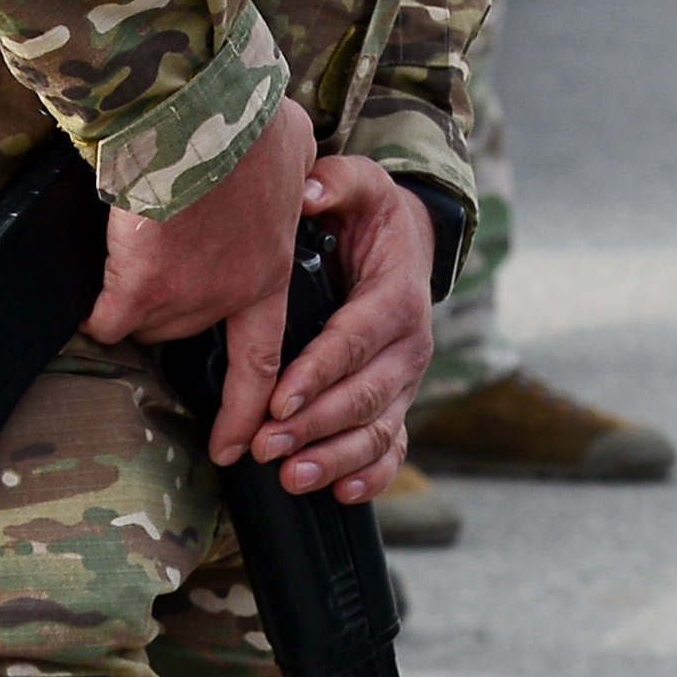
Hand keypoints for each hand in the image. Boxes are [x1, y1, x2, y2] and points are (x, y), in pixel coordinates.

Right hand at [87, 96, 315, 461]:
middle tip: (165, 249)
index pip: (263, 363)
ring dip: (135, 290)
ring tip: (142, 236)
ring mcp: (184, 299)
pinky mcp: (138, 287)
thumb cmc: (247, 119)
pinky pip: (106, 319)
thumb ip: (295, 182)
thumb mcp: (298, 151)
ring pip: (143, 320)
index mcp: (270, 271)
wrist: (197, 111)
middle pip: (184, 328)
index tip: (238, 448)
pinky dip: (99, 305)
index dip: (248, 410)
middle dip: (169, 296)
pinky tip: (104, 274)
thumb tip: (295, 177)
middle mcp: (231, 297)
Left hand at [249, 156, 442, 499]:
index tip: (278, 399)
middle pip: (365, 395)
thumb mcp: (360, 186)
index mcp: (397, 298)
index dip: (319, 372)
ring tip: (294, 477)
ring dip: (337, 458)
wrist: (410, 246)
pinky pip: (394, 448)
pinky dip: (372, 476)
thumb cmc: (372, 219)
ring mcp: (405, 382)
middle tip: (266, 445)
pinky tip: (340, 494)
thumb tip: (306, 189)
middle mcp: (409, 347)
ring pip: (379, 430)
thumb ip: (335, 182)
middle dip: (316, 425)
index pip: (357, 340)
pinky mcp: (398, 404)